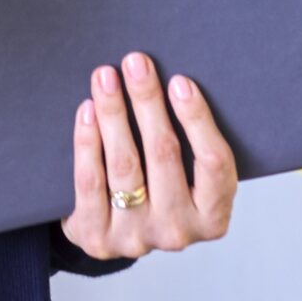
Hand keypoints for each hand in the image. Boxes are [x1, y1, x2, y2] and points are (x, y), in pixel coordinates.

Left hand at [61, 51, 238, 259]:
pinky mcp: (97, 236)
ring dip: (114, 113)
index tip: (180, 81)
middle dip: (148, 102)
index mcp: (212, 217)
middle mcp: (177, 232)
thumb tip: (176, 81)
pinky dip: (88, 141)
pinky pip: (90, 180)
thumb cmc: (155, 189)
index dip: (197, 120)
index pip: (214, 163)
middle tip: (136, 63)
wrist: (108, 232)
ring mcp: (136, 238)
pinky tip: (87, 110)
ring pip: (125, 165)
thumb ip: (188, 144)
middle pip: (164, 155)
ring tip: (106, 77)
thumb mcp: (185, 178)